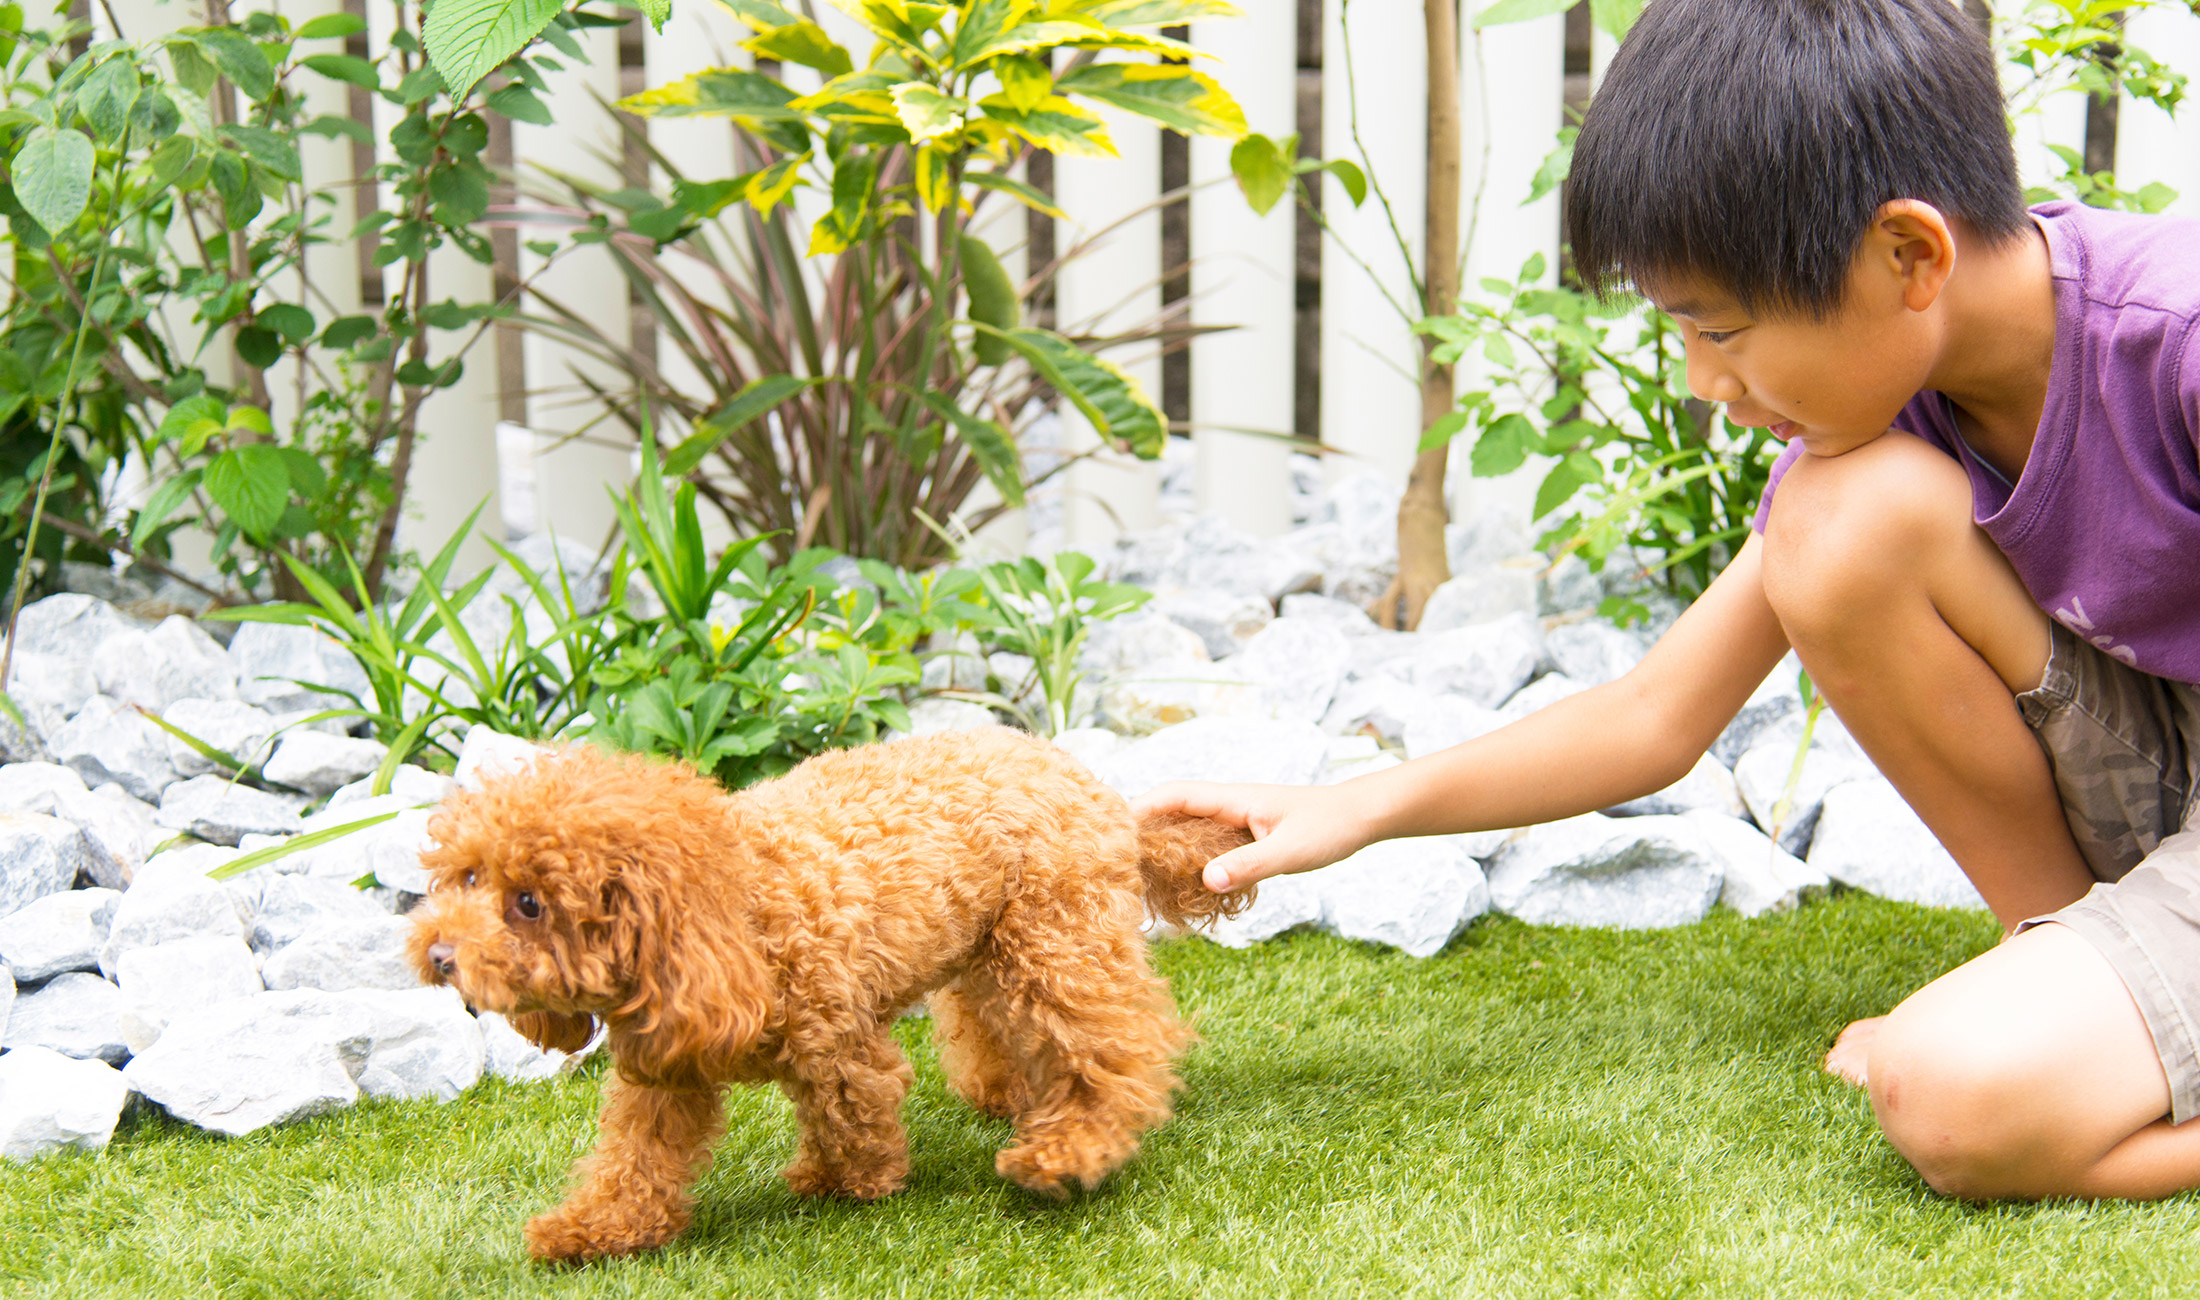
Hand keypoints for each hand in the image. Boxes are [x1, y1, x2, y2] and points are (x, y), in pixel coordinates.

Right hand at [1129, 781, 1375, 891]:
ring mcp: (1235, 820)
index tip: (1114, 830)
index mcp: (1232, 799)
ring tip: (1140, 875)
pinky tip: (1183, 884)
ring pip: (1187, 828)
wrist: (1360, 817)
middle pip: (1172, 810)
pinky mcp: (1245, 836)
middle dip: (1143, 830)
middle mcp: (1228, 806)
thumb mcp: (1290, 850)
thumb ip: (1250, 865)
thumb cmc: (1329, 827)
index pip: (1175, 795)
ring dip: (1164, 846)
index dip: (1142, 808)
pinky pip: (1205, 844)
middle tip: (1116, 860)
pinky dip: (1188, 859)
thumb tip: (1207, 881)